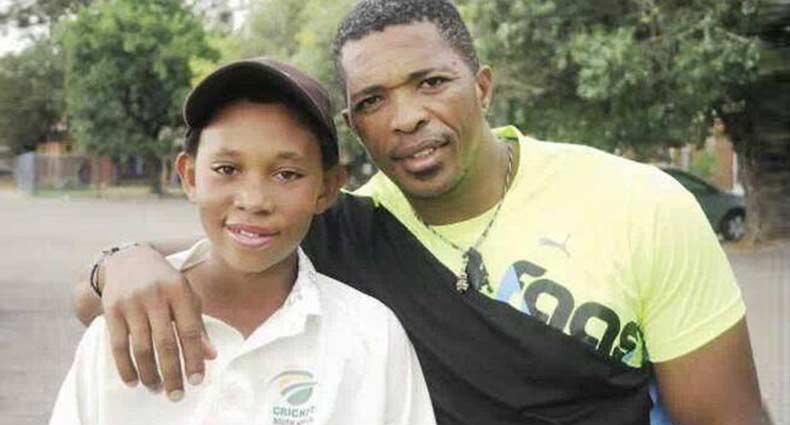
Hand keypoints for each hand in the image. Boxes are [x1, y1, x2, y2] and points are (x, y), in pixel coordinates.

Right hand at [100, 244, 216, 400]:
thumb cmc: (165, 282)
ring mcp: (131, 303)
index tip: (197, 380)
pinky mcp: (111, 310)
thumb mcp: (187, 296)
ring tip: (157, 388)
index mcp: (179, 290)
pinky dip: (126, 367)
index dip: (194, 357)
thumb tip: (210, 355)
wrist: (128, 260)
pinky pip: (118, 345)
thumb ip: (197, 324)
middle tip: (176, 394)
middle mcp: (155, 296)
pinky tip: (133, 381)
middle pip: (165, 342)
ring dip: (150, 373)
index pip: (190, 330)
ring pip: (141, 347)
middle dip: (172, 372)